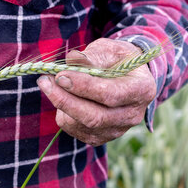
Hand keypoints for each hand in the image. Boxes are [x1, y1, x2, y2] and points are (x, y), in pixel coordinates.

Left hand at [37, 38, 155, 145]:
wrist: (126, 76)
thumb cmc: (117, 59)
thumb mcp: (109, 49)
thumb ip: (91, 56)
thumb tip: (71, 59)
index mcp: (142, 89)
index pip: (110, 95)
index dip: (83, 87)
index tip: (60, 75)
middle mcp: (133, 115)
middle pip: (95, 117)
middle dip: (65, 100)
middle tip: (45, 81)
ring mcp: (118, 129)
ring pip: (83, 126)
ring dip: (61, 105)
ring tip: (51, 84)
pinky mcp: (103, 137)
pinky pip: (77, 131)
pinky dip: (64, 114)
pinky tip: (63, 97)